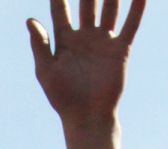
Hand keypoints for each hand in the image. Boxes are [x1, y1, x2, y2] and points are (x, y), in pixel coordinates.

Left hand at [28, 0, 144, 148]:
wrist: (87, 118)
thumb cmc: (63, 98)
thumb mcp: (46, 71)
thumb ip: (40, 44)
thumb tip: (30, 19)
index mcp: (64, 39)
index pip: (61, 6)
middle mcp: (85, 35)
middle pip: (87, 1)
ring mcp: (103, 41)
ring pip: (109, 7)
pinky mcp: (120, 50)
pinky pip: (130, 25)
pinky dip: (137, 8)